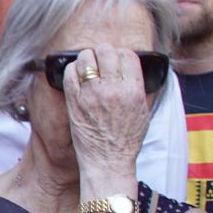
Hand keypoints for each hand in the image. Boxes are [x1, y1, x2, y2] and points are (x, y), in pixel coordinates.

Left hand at [64, 45, 151, 177]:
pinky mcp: (74, 101)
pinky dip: (72, 70)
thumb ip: (137, 86)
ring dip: (86, 59)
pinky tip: (76, 76)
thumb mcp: (142, 110)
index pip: (127, 55)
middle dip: (103, 54)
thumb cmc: (126, 139)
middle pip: (106, 51)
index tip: (116, 60)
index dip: (121, 55)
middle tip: (101, 62)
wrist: (108, 161)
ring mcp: (91, 94)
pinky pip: (69, 73)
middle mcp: (113, 89)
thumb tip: (129, 68)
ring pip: (86, 58)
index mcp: (133, 91)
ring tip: (88, 68)